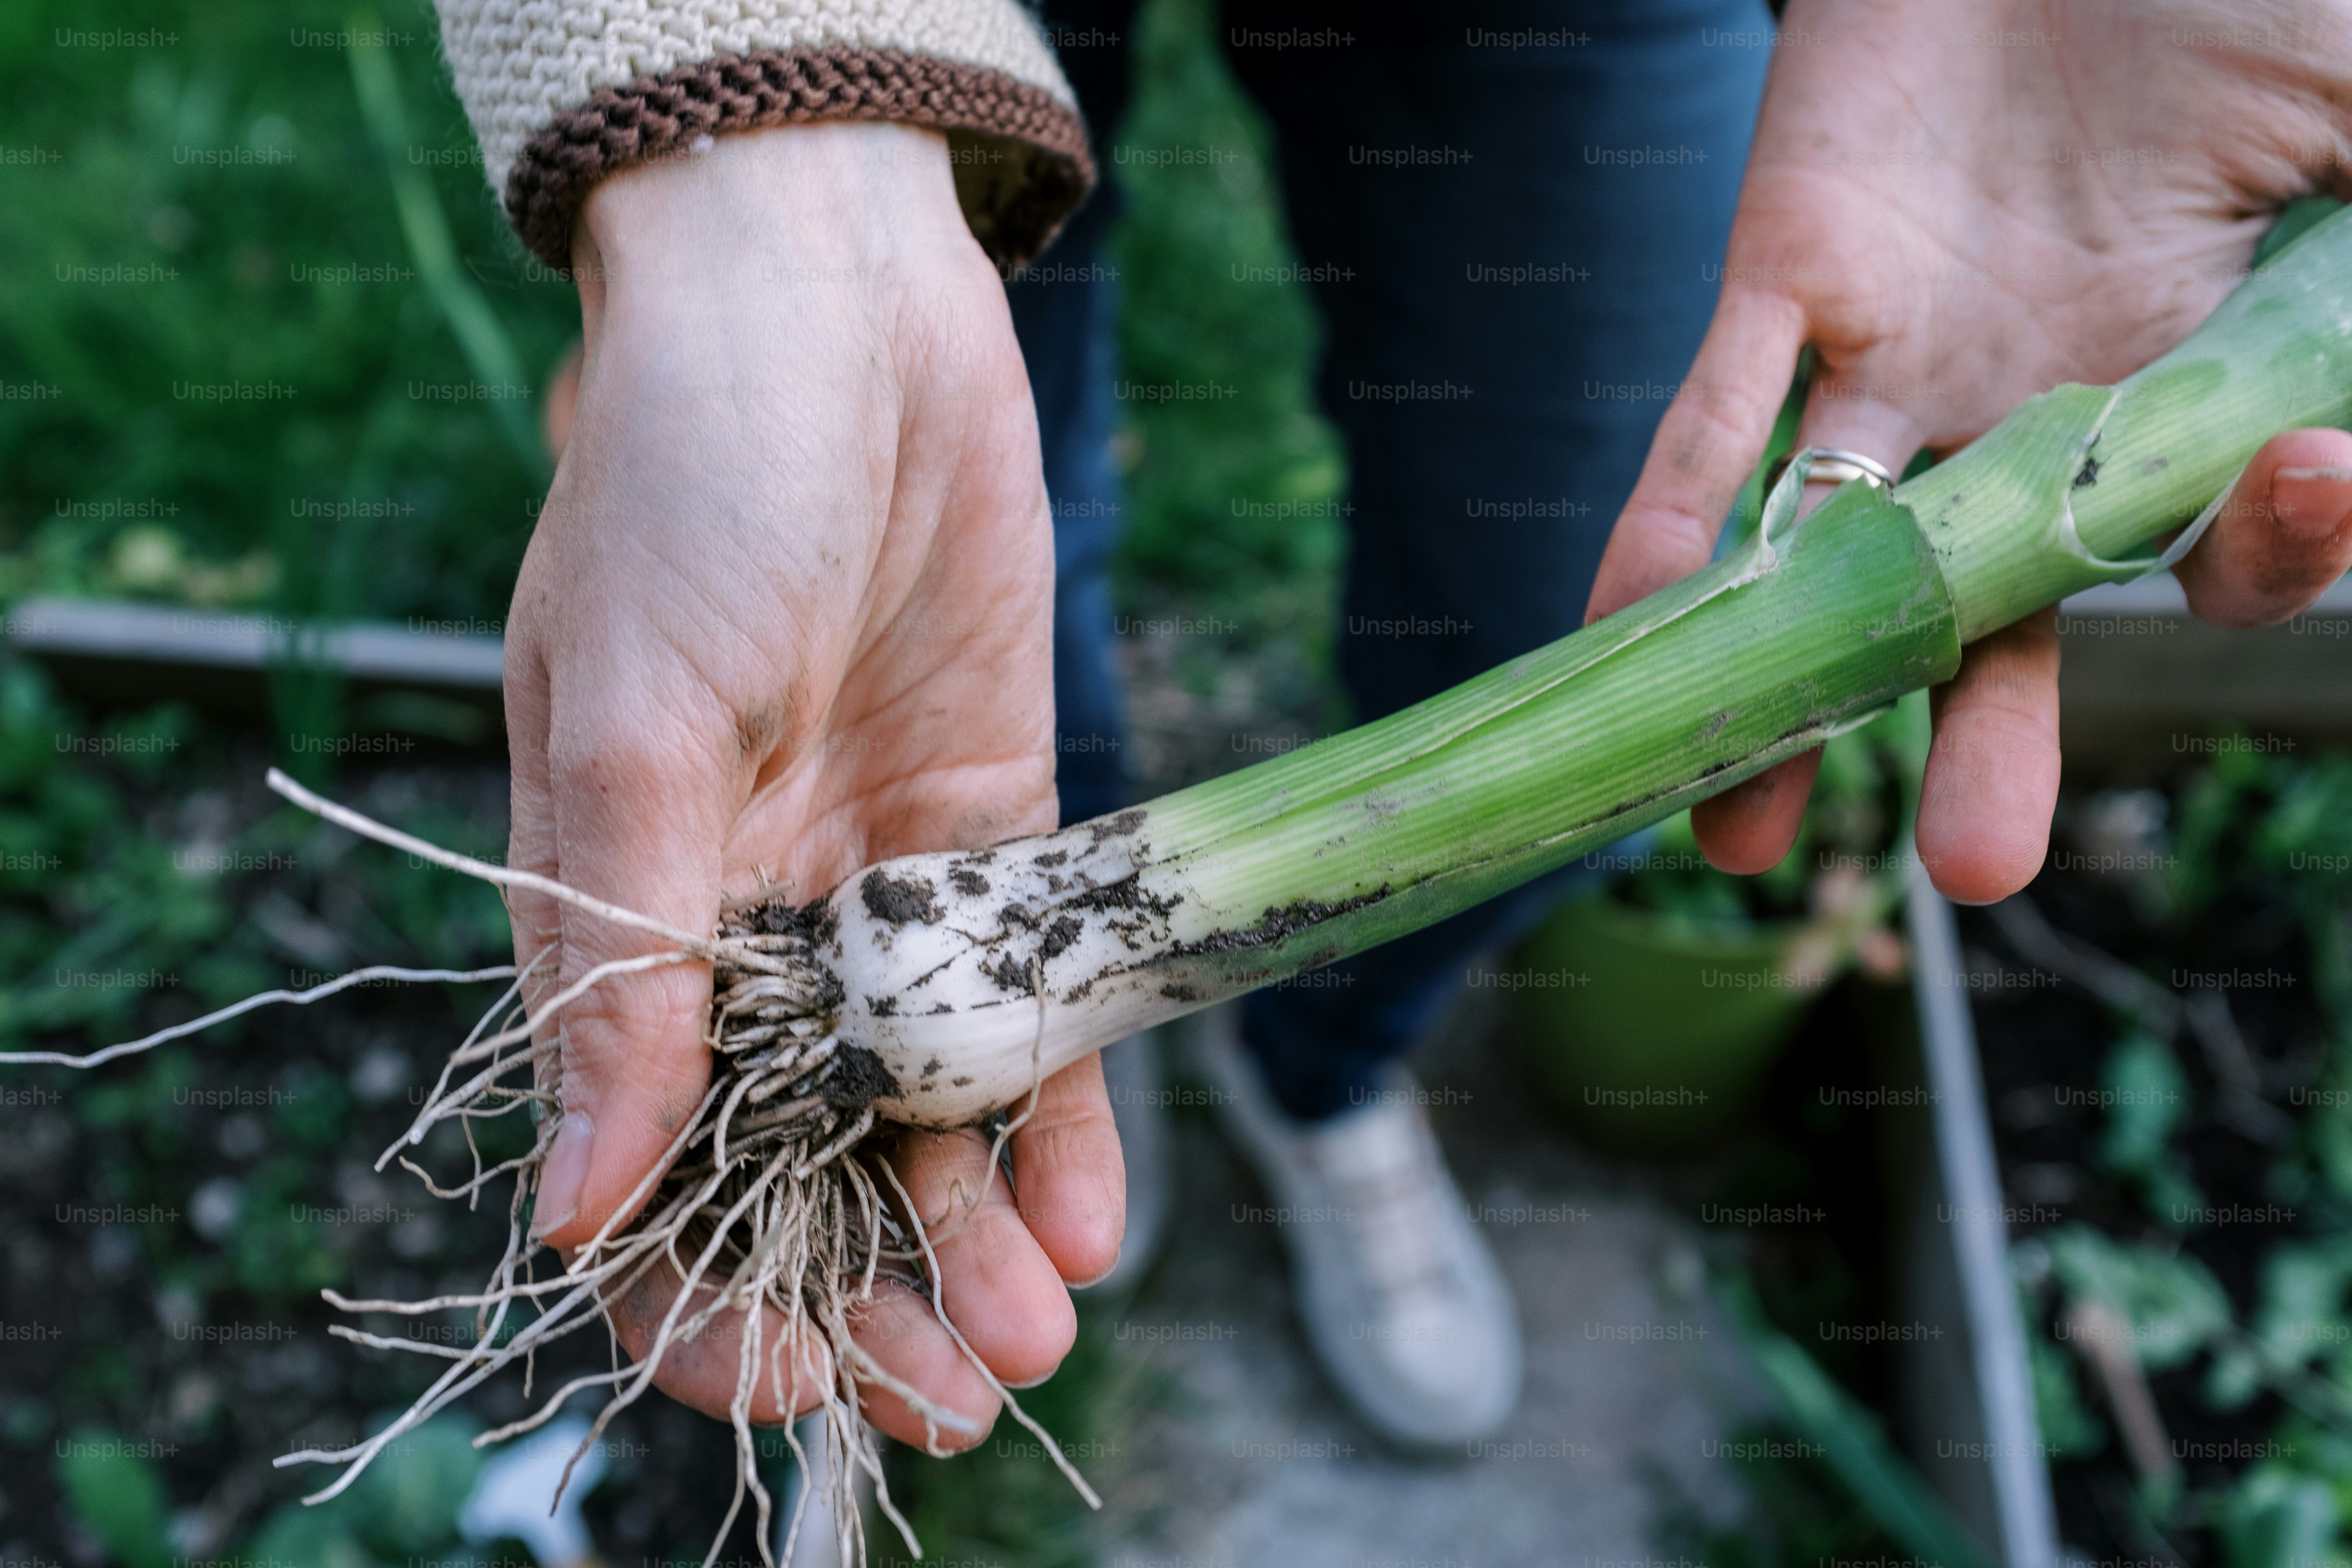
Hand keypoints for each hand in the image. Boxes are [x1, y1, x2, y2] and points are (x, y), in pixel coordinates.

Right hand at [503, 123, 1123, 1439]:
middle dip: (870, 1296)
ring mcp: (884, 893)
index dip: (704, 1298)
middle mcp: (754, 934)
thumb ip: (614, 954)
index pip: (644, 1172)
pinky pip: (1039, 1009)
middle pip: (805, 1172)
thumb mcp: (628, 717)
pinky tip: (1096, 1218)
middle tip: (958, 1390)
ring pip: (931, 1118)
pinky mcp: (1002, 833)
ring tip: (1033, 1332)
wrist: (835, 314)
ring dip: (977, 1238)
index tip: (793, 1380)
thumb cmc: (692, 485)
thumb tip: (570, 1196)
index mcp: (621, 923)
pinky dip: (1065, 1120)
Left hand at [1587, 0, 2351, 902]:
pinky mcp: (1787, 283)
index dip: (2269, 550)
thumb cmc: (2219, 2)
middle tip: (1970, 863)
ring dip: (1786, 686)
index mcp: (2181, 381)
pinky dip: (1674, 523)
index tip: (2310, 490)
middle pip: (1998, 611)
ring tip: (1735, 831)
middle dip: (1982, 734)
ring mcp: (1900, 360)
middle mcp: (2027, 409)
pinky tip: (1635, 627)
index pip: (2218, 533)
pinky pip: (1716, 424)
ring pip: (1838, 554)